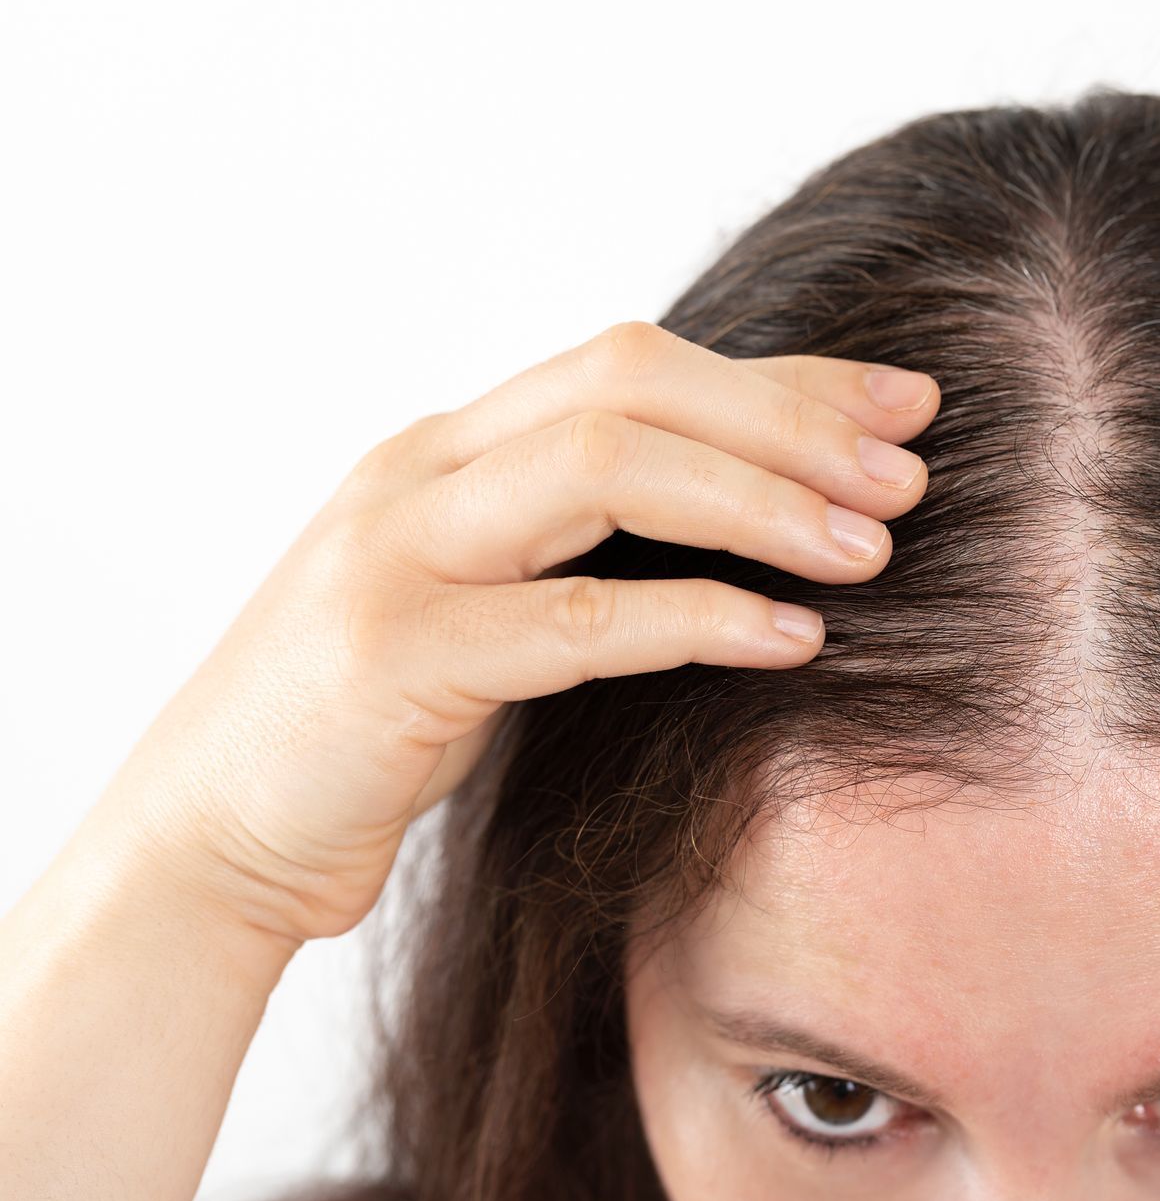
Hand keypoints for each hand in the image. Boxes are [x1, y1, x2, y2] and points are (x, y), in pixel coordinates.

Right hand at [87, 321, 938, 945]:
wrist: (210, 838)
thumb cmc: (373, 725)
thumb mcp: (484, 602)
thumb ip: (579, 542)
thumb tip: (750, 518)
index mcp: (452, 446)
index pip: (641, 362)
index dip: (786, 376)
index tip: (905, 404)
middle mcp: (423, 471)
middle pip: (635, 381)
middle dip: (790, 419)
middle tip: (908, 475)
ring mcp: (400, 553)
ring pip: (609, 467)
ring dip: (761, 499)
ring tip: (872, 549)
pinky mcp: (398, 657)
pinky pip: (581, 617)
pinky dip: (700, 618)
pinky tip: (792, 639)